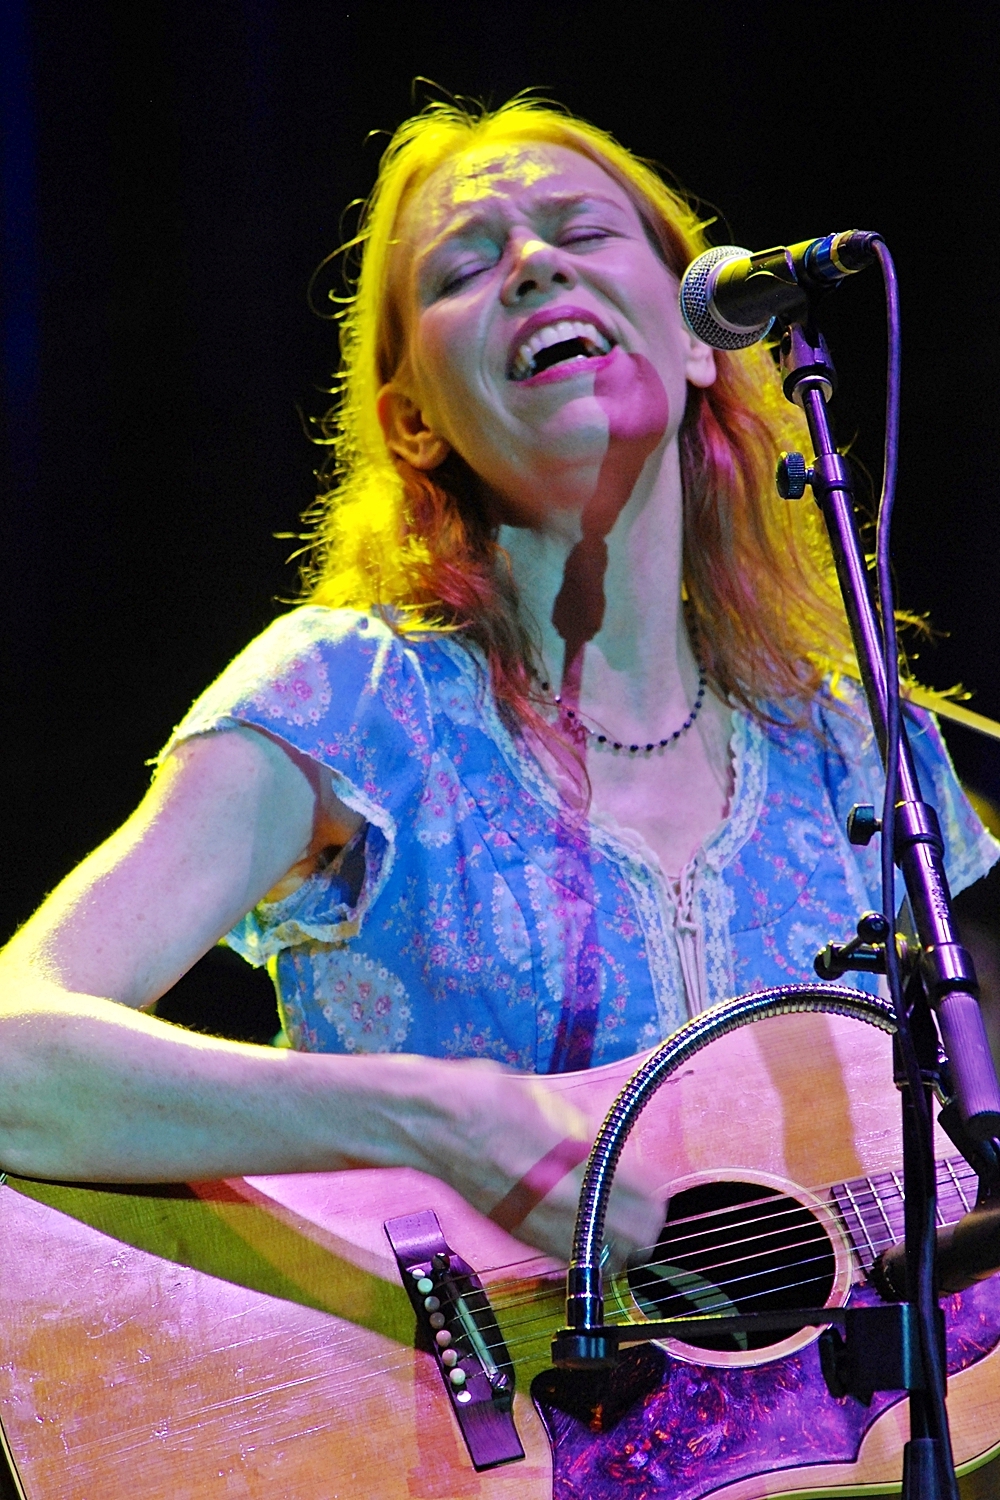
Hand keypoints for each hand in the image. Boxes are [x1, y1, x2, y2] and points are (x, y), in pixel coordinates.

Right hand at [400, 1059, 663, 1266]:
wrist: (428, 1121)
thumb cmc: (486, 1097)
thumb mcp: (549, 1102)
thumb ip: (588, 1135)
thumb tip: (617, 1153)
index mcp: (571, 1158)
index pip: (643, 1202)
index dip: (656, 1196)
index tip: (655, 1186)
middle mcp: (555, 1198)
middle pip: (633, 1243)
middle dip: (644, 1226)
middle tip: (643, 1206)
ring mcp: (533, 1221)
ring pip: (602, 1261)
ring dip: (616, 1243)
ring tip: (613, 1218)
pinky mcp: (514, 1231)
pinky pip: (567, 1257)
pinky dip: (583, 1249)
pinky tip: (579, 1224)